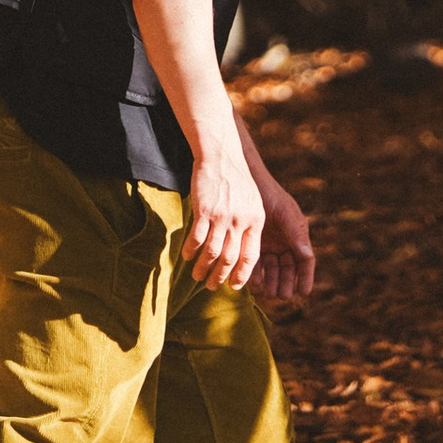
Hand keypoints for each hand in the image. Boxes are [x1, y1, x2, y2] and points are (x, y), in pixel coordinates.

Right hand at [182, 132, 264, 291]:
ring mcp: (222, 215)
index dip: (242, 274)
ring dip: (203, 268)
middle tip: (212, 286)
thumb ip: (250, 227)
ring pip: (213, 252)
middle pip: (230, 258)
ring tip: (197, 277)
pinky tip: (187, 256)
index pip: (251, 256)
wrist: (221, 156)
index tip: (235, 286)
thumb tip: (243, 254)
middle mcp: (240, 220)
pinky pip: (197, 237)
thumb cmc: (236, 181)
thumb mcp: (253, 203)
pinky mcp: (204, 209)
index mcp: (256, 220)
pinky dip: (191, 250)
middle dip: (220, 276)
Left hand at [249, 165, 315, 307]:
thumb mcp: (285, 213)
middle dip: (286, 283)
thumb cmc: (270, 196)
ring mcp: (268, 245)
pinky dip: (255, 274)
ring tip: (268, 291)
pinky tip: (254, 281)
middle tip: (282, 294)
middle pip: (288, 270)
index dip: (306, 277)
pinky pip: (255, 264)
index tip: (303, 292)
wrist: (247, 183)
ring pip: (272, 270)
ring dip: (271, 282)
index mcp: (297, 236)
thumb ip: (296, 233)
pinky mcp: (251, 245)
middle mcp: (284, 243)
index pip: (305, 261)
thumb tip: (307, 255)